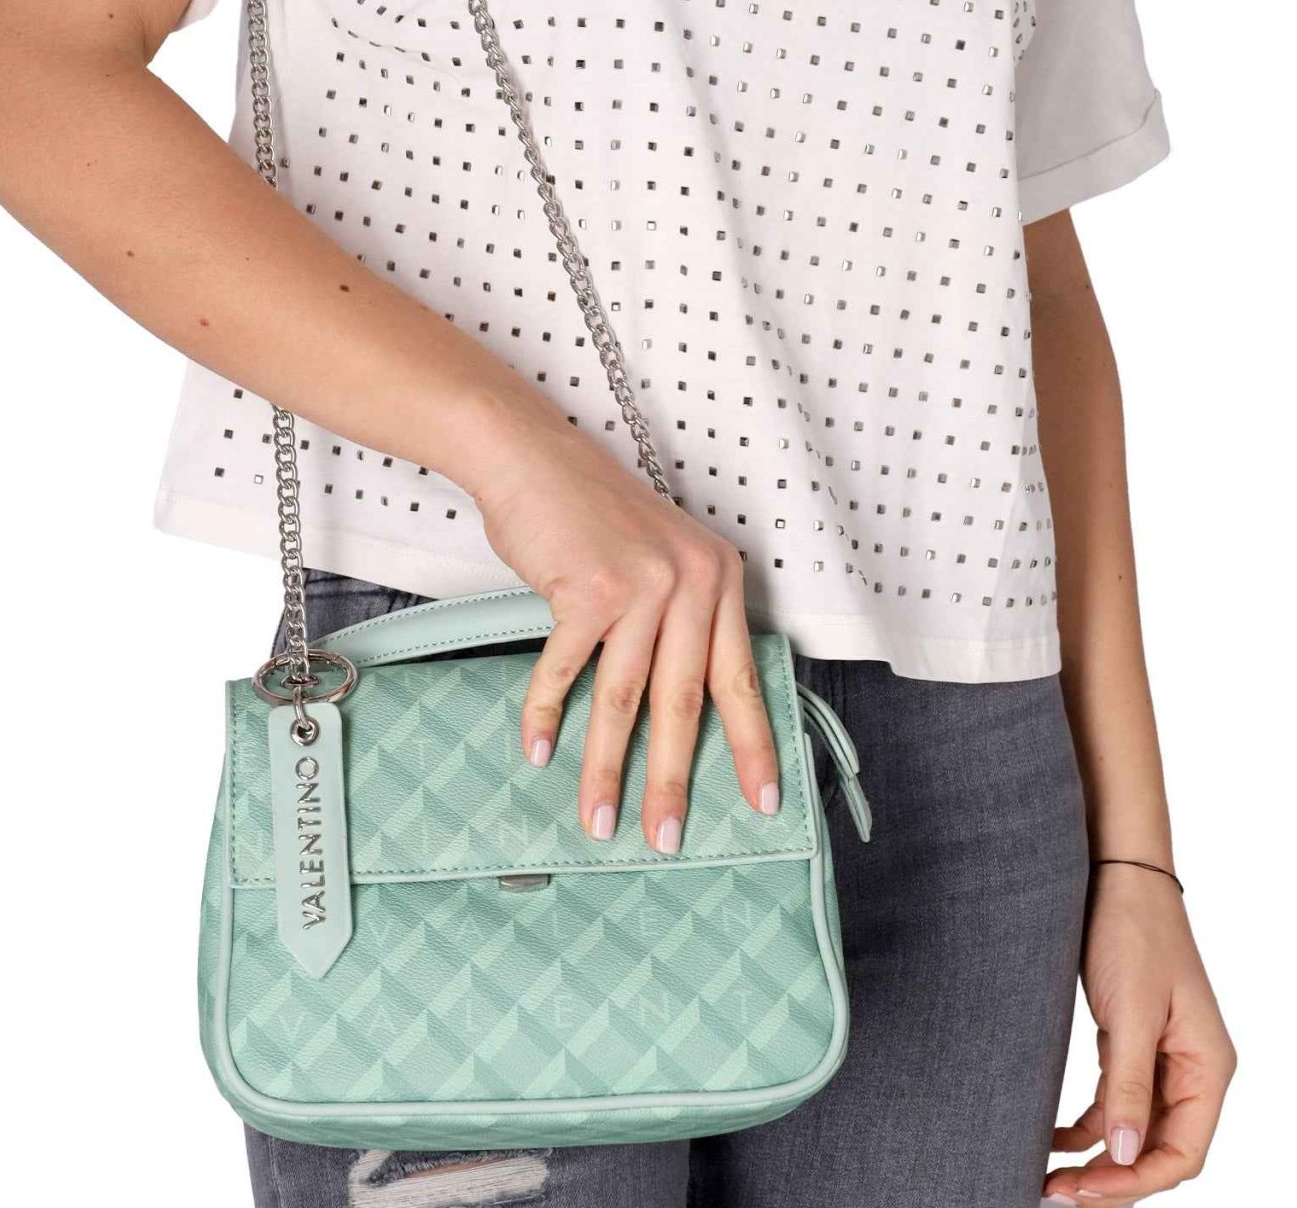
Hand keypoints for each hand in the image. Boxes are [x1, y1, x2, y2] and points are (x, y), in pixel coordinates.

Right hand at [468, 405, 782, 852]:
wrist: (533, 457)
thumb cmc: (591, 514)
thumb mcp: (659, 558)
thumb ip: (679, 620)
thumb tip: (680, 712)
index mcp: (718, 577)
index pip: (740, 678)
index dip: (752, 746)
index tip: (763, 803)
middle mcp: (691, 580)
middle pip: (684, 702)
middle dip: (673, 779)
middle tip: (666, 838)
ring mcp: (640, 584)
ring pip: (625, 698)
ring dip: (607, 767)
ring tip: (599, 819)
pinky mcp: (587, 589)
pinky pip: (566, 670)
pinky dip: (547, 713)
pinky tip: (538, 749)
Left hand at [1044, 865, 1235, 1199]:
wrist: (1115, 870)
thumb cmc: (1133, 931)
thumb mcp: (1131, 1012)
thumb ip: (1128, 1085)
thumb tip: (1122, 1156)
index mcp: (1208, 1068)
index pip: (1181, 1154)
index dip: (1134, 1181)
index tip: (1084, 1190)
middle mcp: (1191, 1070)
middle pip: (1157, 1150)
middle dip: (1112, 1178)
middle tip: (1056, 1194)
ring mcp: (1162, 1058)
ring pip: (1133, 1131)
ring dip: (1097, 1158)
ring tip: (1050, 1178)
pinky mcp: (1131, 1042)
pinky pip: (1114, 1102)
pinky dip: (1087, 1125)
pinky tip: (1054, 1138)